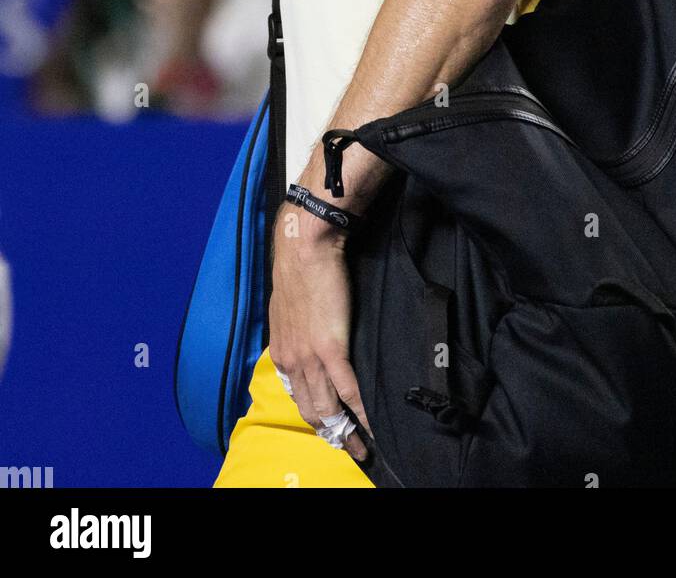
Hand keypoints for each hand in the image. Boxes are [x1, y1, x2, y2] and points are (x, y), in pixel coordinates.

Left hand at [268, 211, 371, 464]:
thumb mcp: (288, 308)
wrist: (305, 248)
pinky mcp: (332, 349)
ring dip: (348, 432)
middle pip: (312, 410)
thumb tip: (307, 339)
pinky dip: (361, 412)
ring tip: (363, 447)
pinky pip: (348, 390)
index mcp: (283, 352)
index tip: (330, 429)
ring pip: (329, 408)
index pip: (298, 396)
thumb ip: (296, 331)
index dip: (315, 417)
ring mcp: (311, 358)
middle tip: (351, 448)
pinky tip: (372, 425)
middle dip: (331, 434)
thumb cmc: (301, 270)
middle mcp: (292, 361)